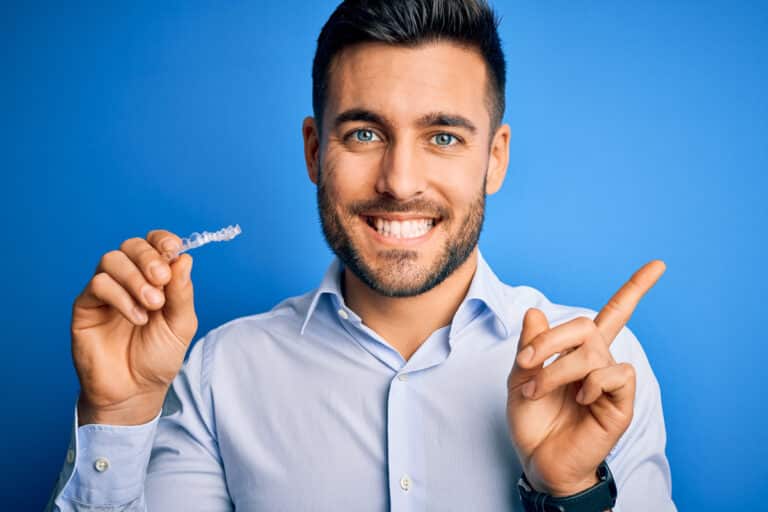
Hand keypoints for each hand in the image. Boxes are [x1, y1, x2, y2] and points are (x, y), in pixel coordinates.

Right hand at [71, 230, 197, 425]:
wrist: (135, 391)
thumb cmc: (158, 357)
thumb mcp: (181, 324)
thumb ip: (182, 293)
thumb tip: (184, 258)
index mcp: (154, 278)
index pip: (154, 244)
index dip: (162, 240)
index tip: (173, 248)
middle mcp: (129, 279)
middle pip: (132, 245)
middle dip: (149, 257)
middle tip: (162, 280)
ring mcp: (106, 291)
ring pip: (112, 259)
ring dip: (135, 278)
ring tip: (152, 305)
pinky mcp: (86, 306)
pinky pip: (98, 284)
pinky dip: (121, 297)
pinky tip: (137, 318)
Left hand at [506, 260, 665, 495]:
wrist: (539, 460)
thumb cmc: (532, 420)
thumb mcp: (519, 377)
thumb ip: (529, 347)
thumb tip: (534, 312)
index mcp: (579, 353)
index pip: (613, 314)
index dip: (635, 289)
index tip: (658, 266)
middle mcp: (599, 362)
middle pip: (585, 326)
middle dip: (549, 340)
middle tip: (525, 362)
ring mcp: (611, 383)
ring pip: (592, 352)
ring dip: (556, 369)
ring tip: (536, 391)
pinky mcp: (620, 404)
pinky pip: (616, 374)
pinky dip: (591, 382)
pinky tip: (579, 399)